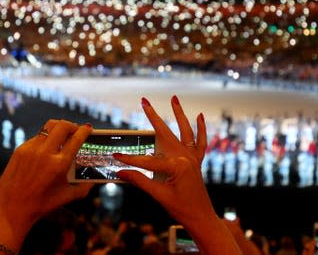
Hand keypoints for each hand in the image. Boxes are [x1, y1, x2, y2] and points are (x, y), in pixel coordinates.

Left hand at [0, 120, 92, 252]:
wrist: (12, 208)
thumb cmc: (42, 204)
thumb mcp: (67, 196)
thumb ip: (84, 187)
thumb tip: (95, 179)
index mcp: (59, 164)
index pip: (76, 139)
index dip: (84, 131)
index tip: (88, 128)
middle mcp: (45, 153)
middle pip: (62, 125)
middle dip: (72, 125)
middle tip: (76, 129)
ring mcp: (31, 149)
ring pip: (48, 128)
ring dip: (58, 129)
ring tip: (62, 135)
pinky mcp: (20, 149)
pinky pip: (36, 138)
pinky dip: (45, 140)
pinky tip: (46, 149)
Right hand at [113, 96, 209, 225]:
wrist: (202, 219)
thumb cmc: (182, 209)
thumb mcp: (159, 196)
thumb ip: (140, 181)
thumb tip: (120, 172)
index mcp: (178, 166)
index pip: (148, 160)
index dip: (130, 160)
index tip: (115, 156)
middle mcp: (186, 158)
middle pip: (166, 134)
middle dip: (153, 116)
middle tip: (144, 101)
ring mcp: (193, 158)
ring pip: (186, 132)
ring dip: (179, 114)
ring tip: (174, 99)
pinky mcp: (196, 162)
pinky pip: (200, 142)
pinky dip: (201, 129)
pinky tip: (199, 117)